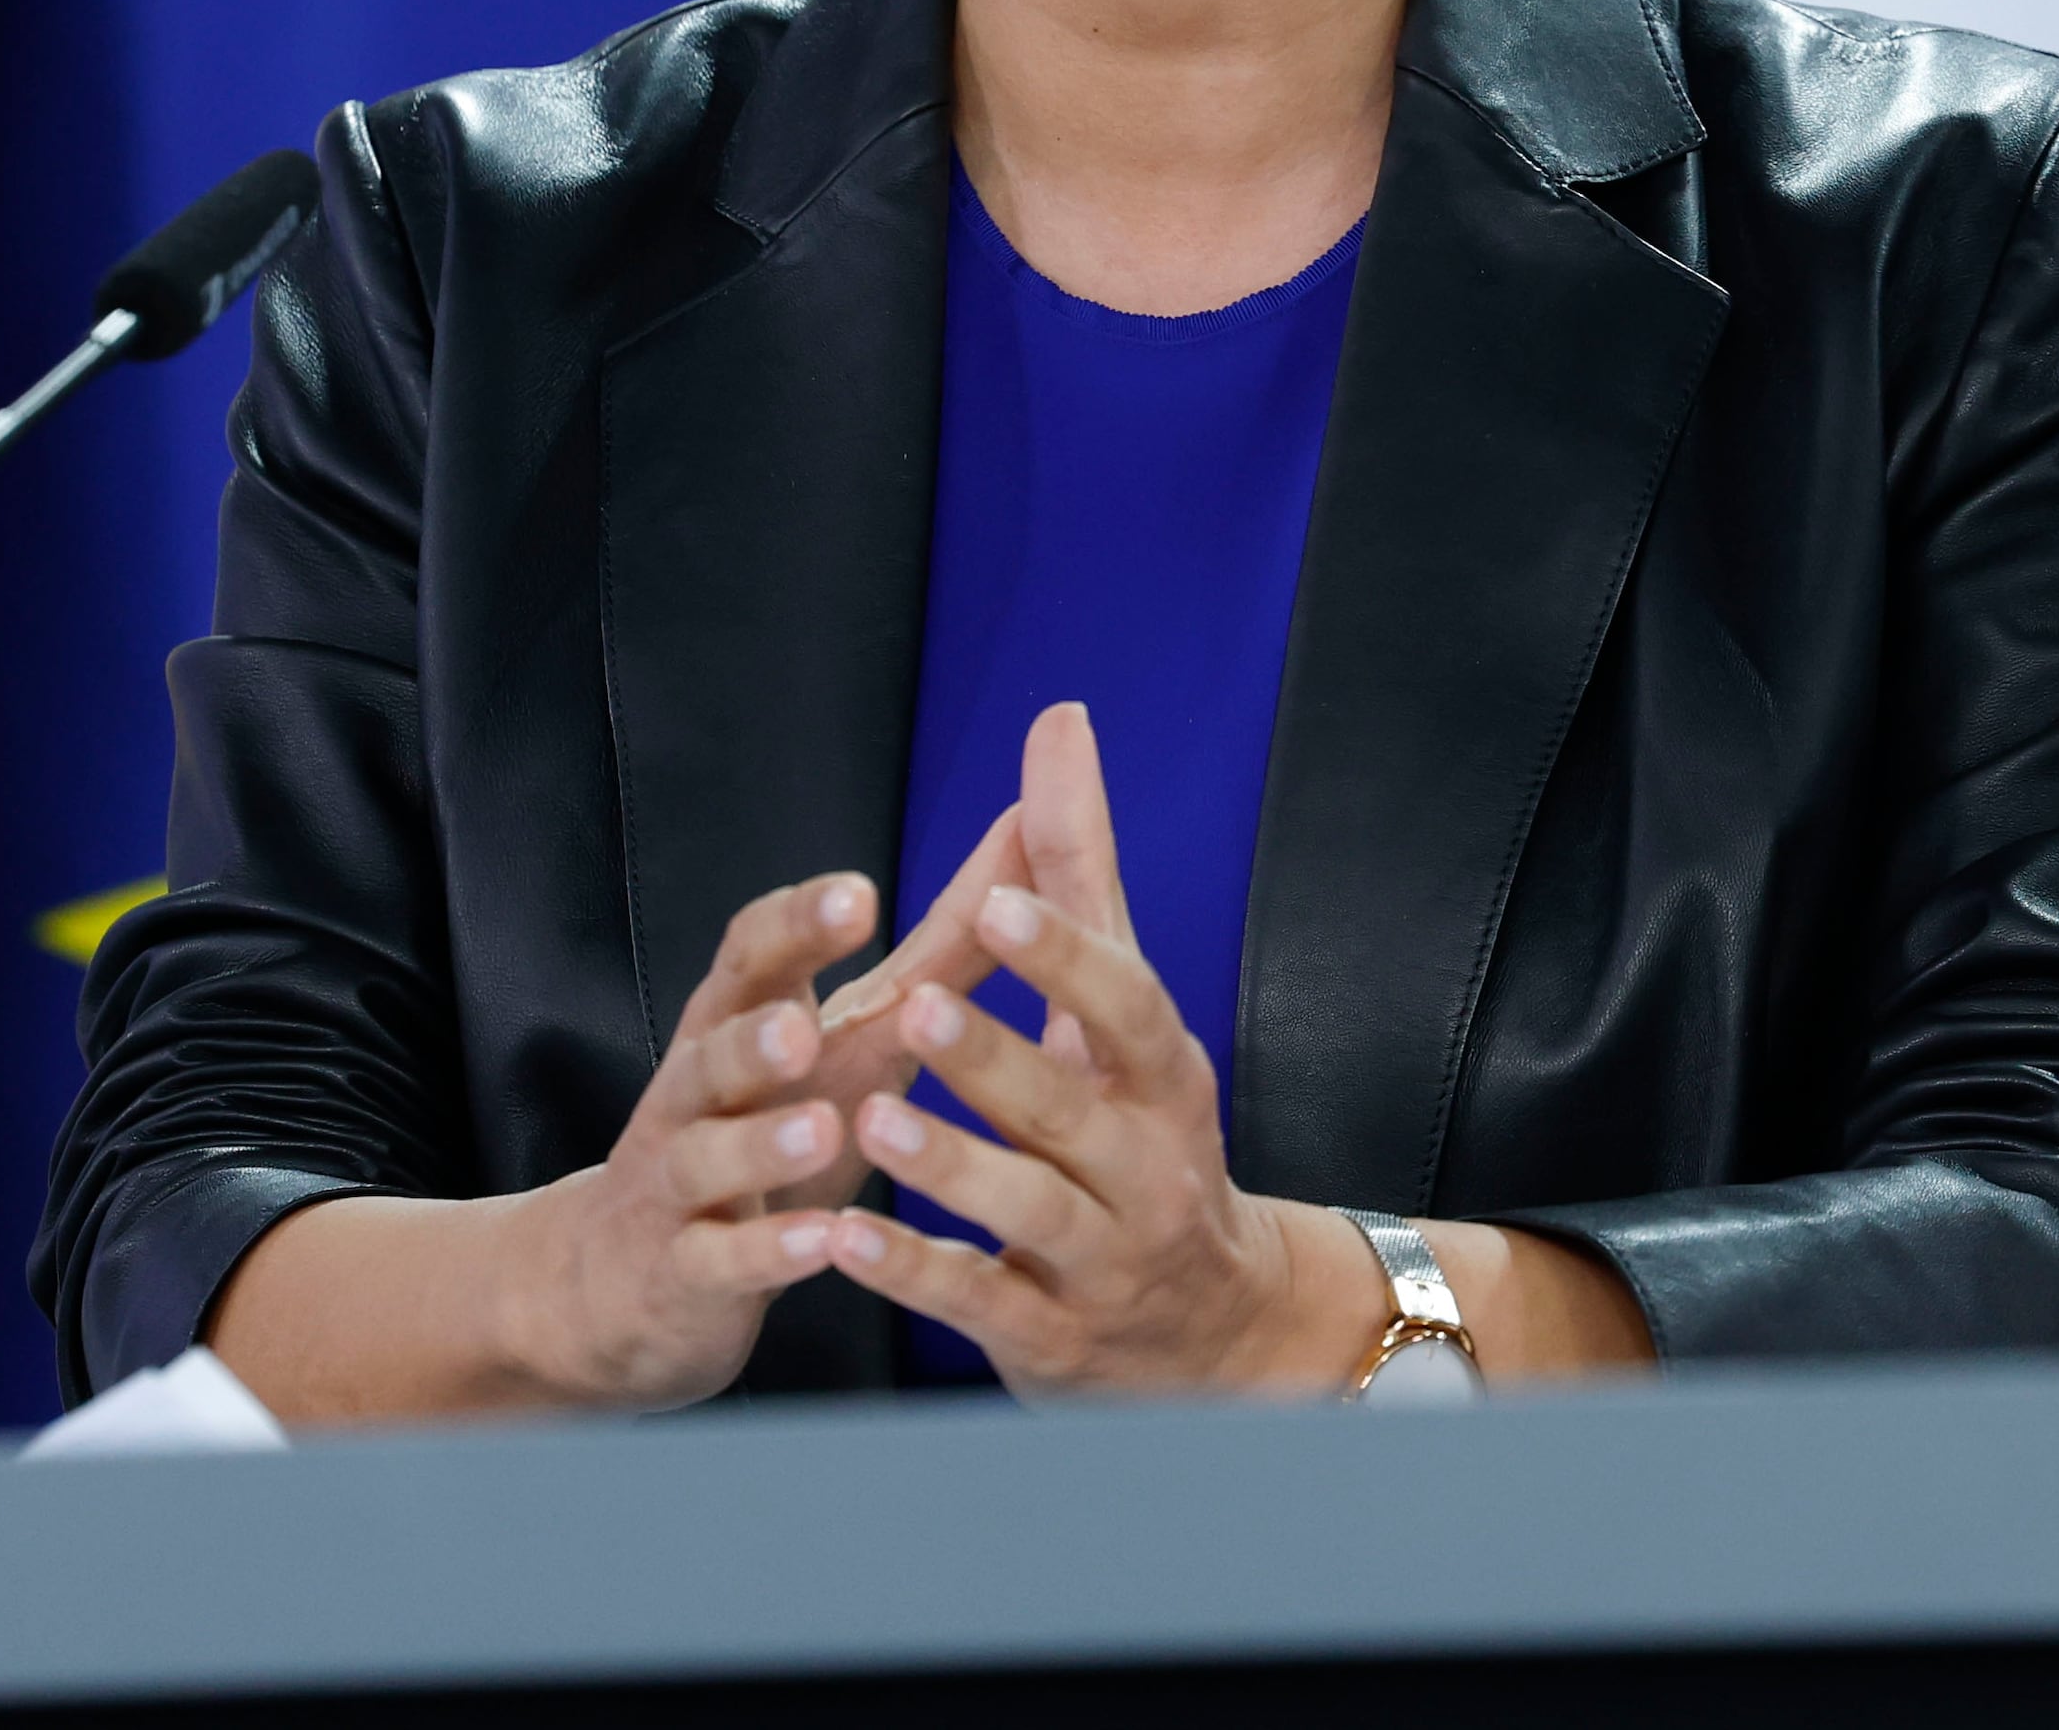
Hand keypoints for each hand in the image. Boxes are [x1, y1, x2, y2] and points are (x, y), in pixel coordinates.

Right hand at [499, 869, 881, 1408]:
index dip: (796, 926)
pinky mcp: (685, 1267)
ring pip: (706, 1155)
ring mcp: (680, 1181)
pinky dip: (767, 1250)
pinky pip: (719, 1258)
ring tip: (823, 1129)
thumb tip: (1022, 845)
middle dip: (755, 1035)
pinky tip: (822, 1243)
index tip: (858, 897)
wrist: (633, 1272)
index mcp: (737, 1020)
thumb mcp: (852, 1043)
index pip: (751, 956)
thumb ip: (934, 960)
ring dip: (762, 1144)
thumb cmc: (768, 1128)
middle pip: (713, 1049)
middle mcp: (697, 1089)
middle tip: (806, 1024)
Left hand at [814, 703, 1334, 1394]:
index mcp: (1164, 1079)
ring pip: (1028, 1214)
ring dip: (949, 1166)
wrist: (1216, 1329)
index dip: (1066, 957)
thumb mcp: (1119, 1008)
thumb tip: (1058, 721)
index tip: (994, 898)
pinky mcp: (1048, 1337)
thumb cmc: (1143, 1130)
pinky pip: (979, 1303)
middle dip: (996, 1061)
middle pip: (1073, 1113)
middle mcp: (1146, 1169)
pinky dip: (913, 1274)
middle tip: (916, 1005)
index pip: (1129, 1008)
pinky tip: (843, 1239)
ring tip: (871, 1116)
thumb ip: (1077, 868)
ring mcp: (1100, 1261)